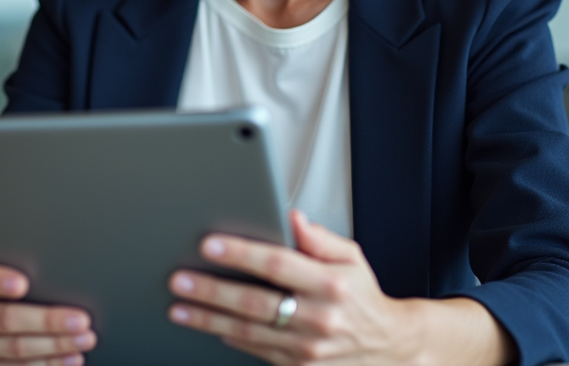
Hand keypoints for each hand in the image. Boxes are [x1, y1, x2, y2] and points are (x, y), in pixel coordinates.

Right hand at [0, 253, 97, 365]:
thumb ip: (4, 264)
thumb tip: (51, 266)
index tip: (23, 283)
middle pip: (4, 319)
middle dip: (47, 320)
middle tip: (81, 320)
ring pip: (14, 349)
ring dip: (55, 346)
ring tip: (84, 339)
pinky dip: (46, 364)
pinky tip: (69, 358)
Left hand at [166, 210, 514, 365]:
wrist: (387, 346)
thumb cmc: (361, 296)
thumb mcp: (351, 256)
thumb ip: (318, 237)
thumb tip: (290, 216)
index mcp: (330, 283)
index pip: (278, 264)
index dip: (241, 254)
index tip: (210, 245)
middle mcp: (318, 317)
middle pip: (255, 302)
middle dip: (213, 290)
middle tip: (181, 279)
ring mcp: (307, 347)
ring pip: (248, 332)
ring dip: (209, 319)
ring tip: (180, 306)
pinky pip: (256, 351)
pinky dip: (230, 338)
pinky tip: (208, 326)